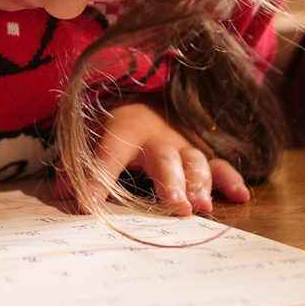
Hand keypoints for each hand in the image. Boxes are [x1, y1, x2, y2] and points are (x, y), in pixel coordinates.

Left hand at [55, 102, 248, 216]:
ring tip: (201, 206)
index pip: (108, 156)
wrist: (144, 97)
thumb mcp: (88, 138)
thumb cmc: (114, 125)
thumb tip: (64, 195)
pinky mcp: (202, 152)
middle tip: (176, 207)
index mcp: (123, 130)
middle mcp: (157, 136)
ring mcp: (183, 143)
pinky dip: (231, 179)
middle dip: (171, 183)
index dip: (96, 181)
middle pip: (165, 159)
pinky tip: (240, 197)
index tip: (87, 207)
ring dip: (200, 184)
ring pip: (195, 161)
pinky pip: (220, 164)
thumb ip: (75, 166)